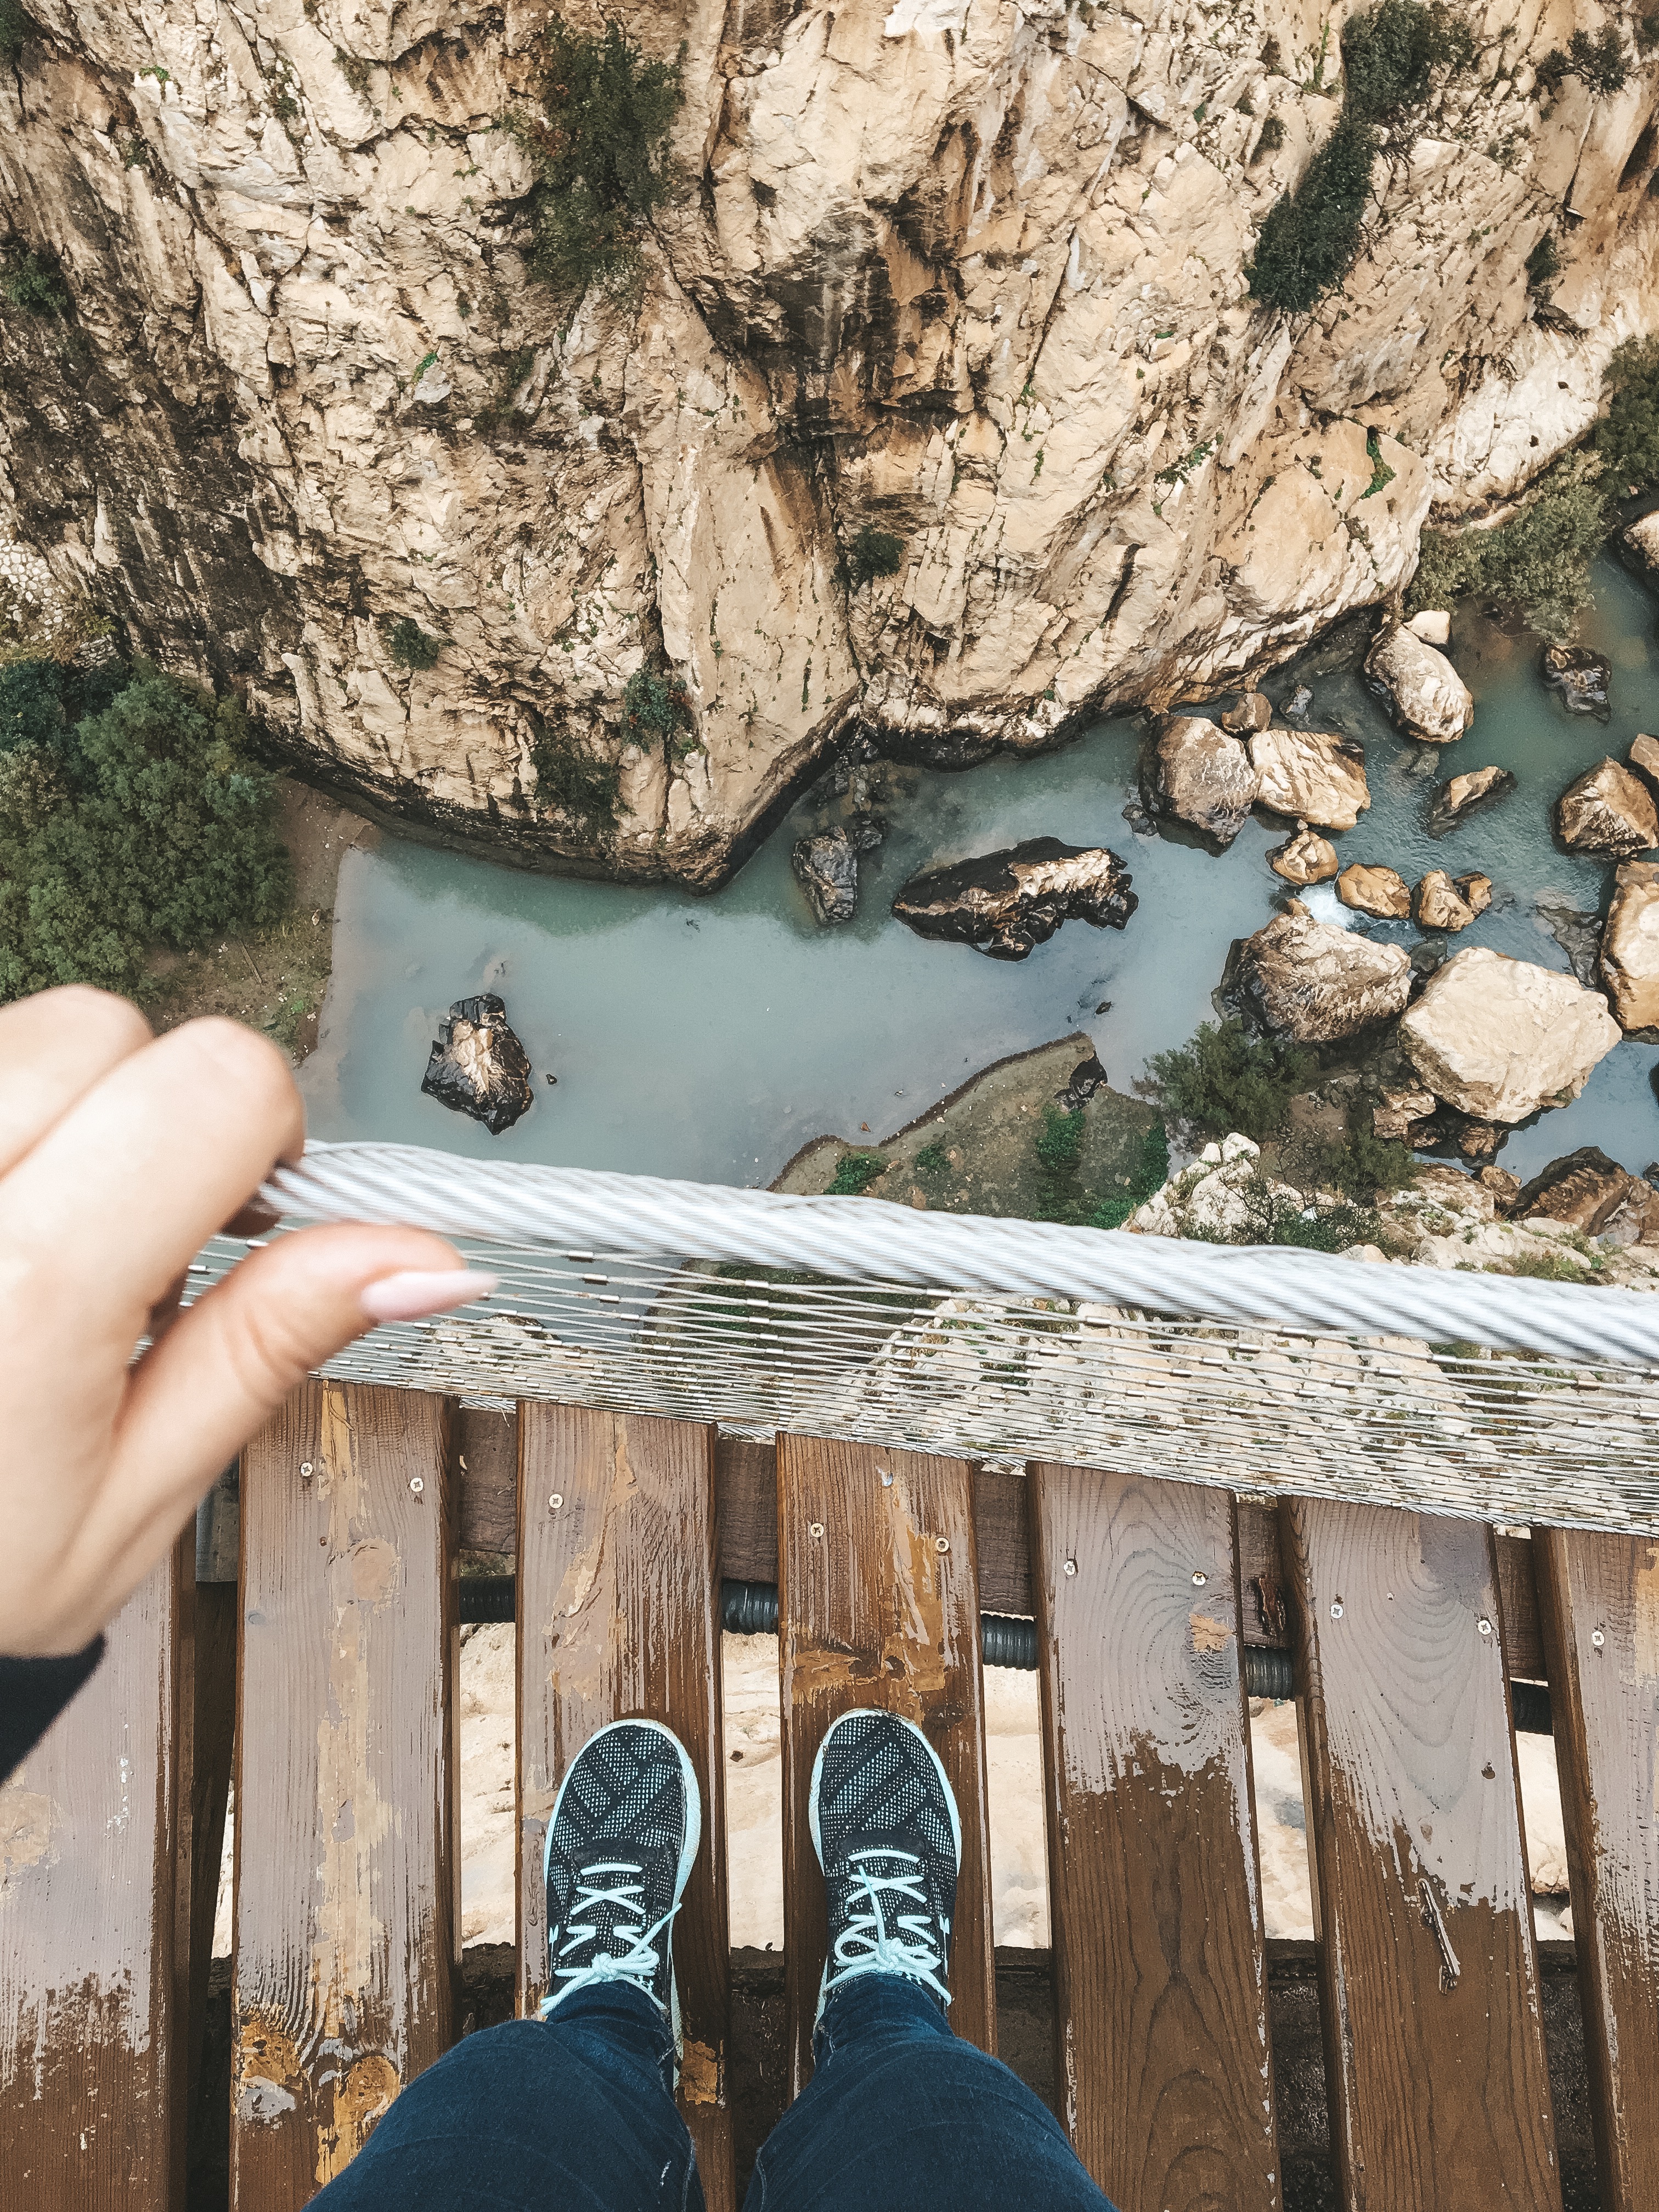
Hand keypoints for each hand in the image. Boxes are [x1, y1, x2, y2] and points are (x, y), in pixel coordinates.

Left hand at [0, 987, 493, 1655]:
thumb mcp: (129, 1498)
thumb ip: (267, 1344)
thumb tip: (419, 1257)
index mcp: (29, 1289)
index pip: (217, 1081)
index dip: (261, 1135)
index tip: (235, 1212)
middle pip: (103, 1027)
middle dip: (142, 1110)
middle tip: (117, 1239)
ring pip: (8, 1034)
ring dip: (44, 1112)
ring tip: (24, 1237)